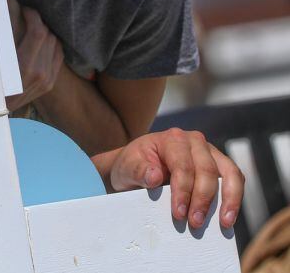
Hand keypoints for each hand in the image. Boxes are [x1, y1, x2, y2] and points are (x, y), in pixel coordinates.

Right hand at [5, 4, 63, 110]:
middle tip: (26, 17)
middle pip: (48, 36)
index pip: (38, 32)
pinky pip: (58, 56)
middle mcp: (40, 74)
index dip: (32, 16)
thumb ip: (2, 37)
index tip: (24, 10)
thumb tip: (5, 9)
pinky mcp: (50, 83)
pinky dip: (52, 45)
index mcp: (25, 67)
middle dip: (38, 22)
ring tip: (32, 29)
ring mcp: (47, 80)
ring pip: (55, 44)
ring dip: (45, 32)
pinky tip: (41, 42)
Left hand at [103, 128, 243, 229]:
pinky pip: (235, 180)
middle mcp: (195, 142)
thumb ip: (138, 170)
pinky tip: (227, 217)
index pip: (183, 166)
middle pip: (207, 171)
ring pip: (229, 173)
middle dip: (203, 200)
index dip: (183, 191)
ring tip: (223, 223)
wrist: (137, 166)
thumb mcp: (126, 166)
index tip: (178, 214)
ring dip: (229, 200)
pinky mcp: (220, 165)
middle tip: (195, 223)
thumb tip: (154, 177)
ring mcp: (210, 152)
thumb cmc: (132, 165)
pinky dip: (234, 198)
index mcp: (172, 138)